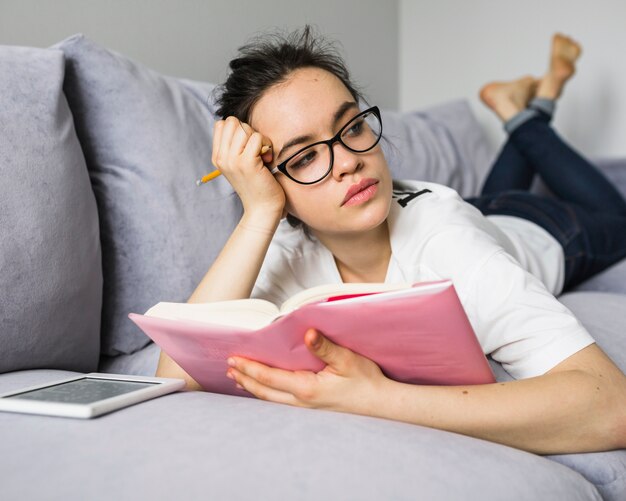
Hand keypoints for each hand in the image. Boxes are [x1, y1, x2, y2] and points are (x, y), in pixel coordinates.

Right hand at [212, 117, 284, 217]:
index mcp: (217, 157)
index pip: (222, 124)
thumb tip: (240, 124)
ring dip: (259, 137)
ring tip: (262, 154)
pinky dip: (266, 144)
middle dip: (248, 131)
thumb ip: (236, 146)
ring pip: (245, 128)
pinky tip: (266, 158)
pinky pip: (257, 137)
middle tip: (256, 150)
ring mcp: (232, 160)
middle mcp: (221, 158)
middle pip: (233, 122)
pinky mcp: (247, 162)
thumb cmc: (257, 184)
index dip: (238, 129)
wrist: (262, 208)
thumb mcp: (240, 164)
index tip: (247, 146)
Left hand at [225, 328, 390, 414]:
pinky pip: (282, 404)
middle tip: (229, 368)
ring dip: (253, 389)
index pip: (270, 378)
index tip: (234, 359)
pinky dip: (267, 395)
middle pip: (264, 392)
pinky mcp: (312, 411)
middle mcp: (302, 403)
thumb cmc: (367, 381)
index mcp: (308, 389)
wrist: (382, 405)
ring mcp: (306, 411)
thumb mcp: (348, 360)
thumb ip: (325, 347)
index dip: (250, 368)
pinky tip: (264, 391)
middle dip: (245, 379)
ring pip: (271, 401)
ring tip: (238, 380)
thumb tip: (308, 333)